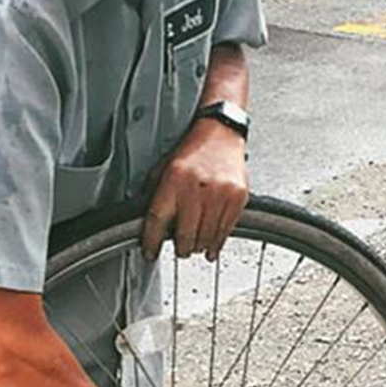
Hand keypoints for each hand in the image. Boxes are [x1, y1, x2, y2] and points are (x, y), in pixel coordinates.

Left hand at [141, 118, 248, 260]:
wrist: (222, 133)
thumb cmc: (193, 150)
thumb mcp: (165, 167)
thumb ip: (156, 194)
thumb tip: (147, 223)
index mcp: (174, 179)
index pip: (157, 219)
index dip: (152, 241)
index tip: (150, 252)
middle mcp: (197, 187)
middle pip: (185, 234)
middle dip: (180, 248)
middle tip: (179, 250)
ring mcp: (220, 194)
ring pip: (206, 237)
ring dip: (199, 247)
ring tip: (196, 248)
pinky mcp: (237, 198)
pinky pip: (225, 230)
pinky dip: (217, 243)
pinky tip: (212, 246)